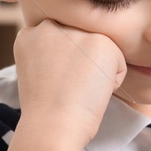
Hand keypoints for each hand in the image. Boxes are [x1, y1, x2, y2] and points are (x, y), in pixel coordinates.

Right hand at [12, 17, 125, 148]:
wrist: (52, 125)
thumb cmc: (47, 110)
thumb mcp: (38, 72)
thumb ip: (52, 53)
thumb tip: (78, 52)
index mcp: (30, 34)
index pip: (62, 42)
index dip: (65, 67)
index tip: (56, 84)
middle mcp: (50, 26)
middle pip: (83, 44)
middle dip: (82, 65)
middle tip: (68, 88)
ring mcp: (75, 31)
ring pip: (102, 52)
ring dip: (98, 72)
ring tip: (79, 89)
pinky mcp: (101, 41)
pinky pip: (120, 63)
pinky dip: (113, 82)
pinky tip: (92, 90)